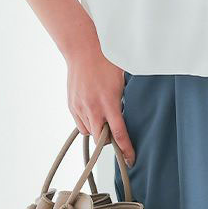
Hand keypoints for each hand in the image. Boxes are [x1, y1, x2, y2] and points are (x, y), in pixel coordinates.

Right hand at [66, 45, 135, 166]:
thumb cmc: (106, 60)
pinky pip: (80, 123)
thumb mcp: (123, 78)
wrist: (83, 49)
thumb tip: (135, 108)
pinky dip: (87, 122)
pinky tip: (94, 111)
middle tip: (117, 138)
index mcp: (108, 102)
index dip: (125, 149)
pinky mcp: (71, 105)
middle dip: (109, 142)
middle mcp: (92, 108)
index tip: (131, 159)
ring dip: (97, 130)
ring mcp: (80, 107)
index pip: (118, 133)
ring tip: (104, 118)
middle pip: (100, 139)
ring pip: (89, 132)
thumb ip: (126, 97)